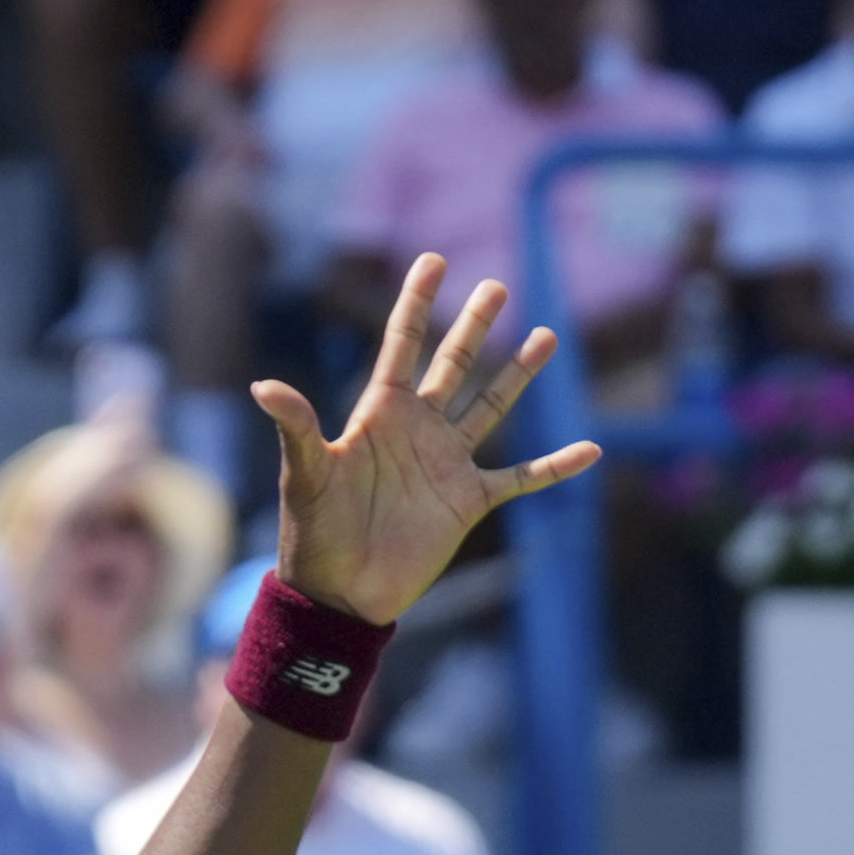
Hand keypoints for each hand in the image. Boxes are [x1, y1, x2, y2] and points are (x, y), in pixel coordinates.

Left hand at [251, 254, 597, 626]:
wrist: (341, 594)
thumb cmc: (315, 534)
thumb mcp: (306, 475)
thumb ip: (296, 427)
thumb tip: (263, 387)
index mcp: (380, 412)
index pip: (403, 344)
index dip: (417, 302)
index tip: (433, 260)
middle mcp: (419, 430)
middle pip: (454, 364)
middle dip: (474, 325)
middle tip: (496, 286)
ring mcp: (447, 463)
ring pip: (491, 407)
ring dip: (519, 374)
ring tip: (547, 335)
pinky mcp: (469, 501)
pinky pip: (521, 478)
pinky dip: (556, 467)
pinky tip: (590, 449)